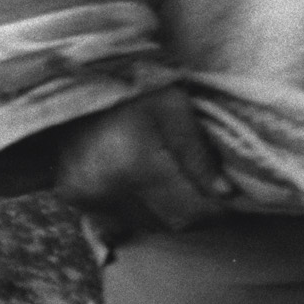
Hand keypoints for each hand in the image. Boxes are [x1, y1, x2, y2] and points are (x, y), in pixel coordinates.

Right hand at [48, 87, 235, 239]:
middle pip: (171, 223)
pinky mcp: (74, 198)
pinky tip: (146, 180)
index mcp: (134, 162)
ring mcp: (86, 197)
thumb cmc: (133, 89)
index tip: (230, 196)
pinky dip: (141, 207)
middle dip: (197, 210)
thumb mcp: (175, 106)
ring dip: (169, 209)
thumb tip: (226, 194)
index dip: (217, 209)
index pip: (191, 210)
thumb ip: (199, 152)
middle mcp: (106, 187)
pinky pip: (122, 219)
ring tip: (176, 178)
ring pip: (149, 224)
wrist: (74, 79)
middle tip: (210, 188)